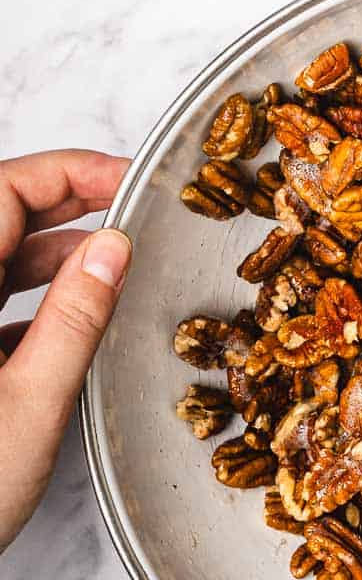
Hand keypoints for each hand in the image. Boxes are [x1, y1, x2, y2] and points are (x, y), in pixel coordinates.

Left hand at [0, 150, 131, 550]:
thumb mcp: (27, 406)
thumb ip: (73, 319)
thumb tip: (111, 249)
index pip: (3, 188)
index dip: (71, 173)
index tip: (128, 181)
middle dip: (66, 208)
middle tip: (131, 216)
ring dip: (48, 259)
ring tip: (110, 273)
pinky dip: (22, 306)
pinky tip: (63, 332)